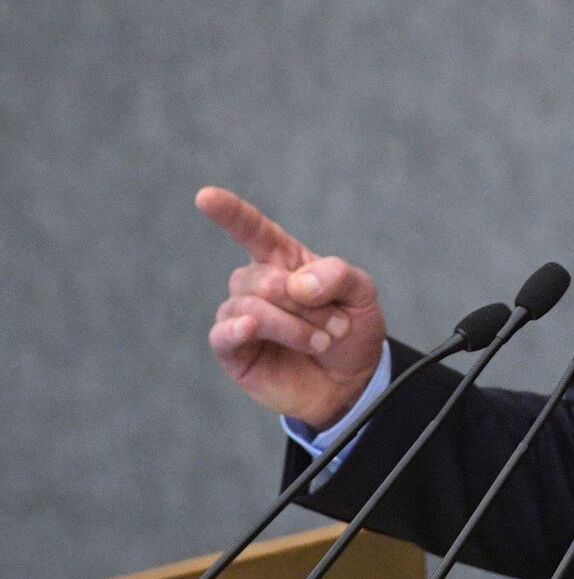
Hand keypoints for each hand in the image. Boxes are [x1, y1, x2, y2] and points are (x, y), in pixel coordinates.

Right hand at [197, 186, 386, 430]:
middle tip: (336, 325)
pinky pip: (223, 333)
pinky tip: (251, 327)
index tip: (206, 196)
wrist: (353, 381)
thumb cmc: (353, 330)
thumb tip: (294, 282)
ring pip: (251, 307)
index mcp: (285, 261)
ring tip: (322, 341)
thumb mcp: (362, 294)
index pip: (253, 230)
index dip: (230, 213)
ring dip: (293, 325)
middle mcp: (258, 285)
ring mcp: (242, 317)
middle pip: (263, 278)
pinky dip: (238, 328)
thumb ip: (336, 275)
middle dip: (305, 303)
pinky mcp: (234, 350)